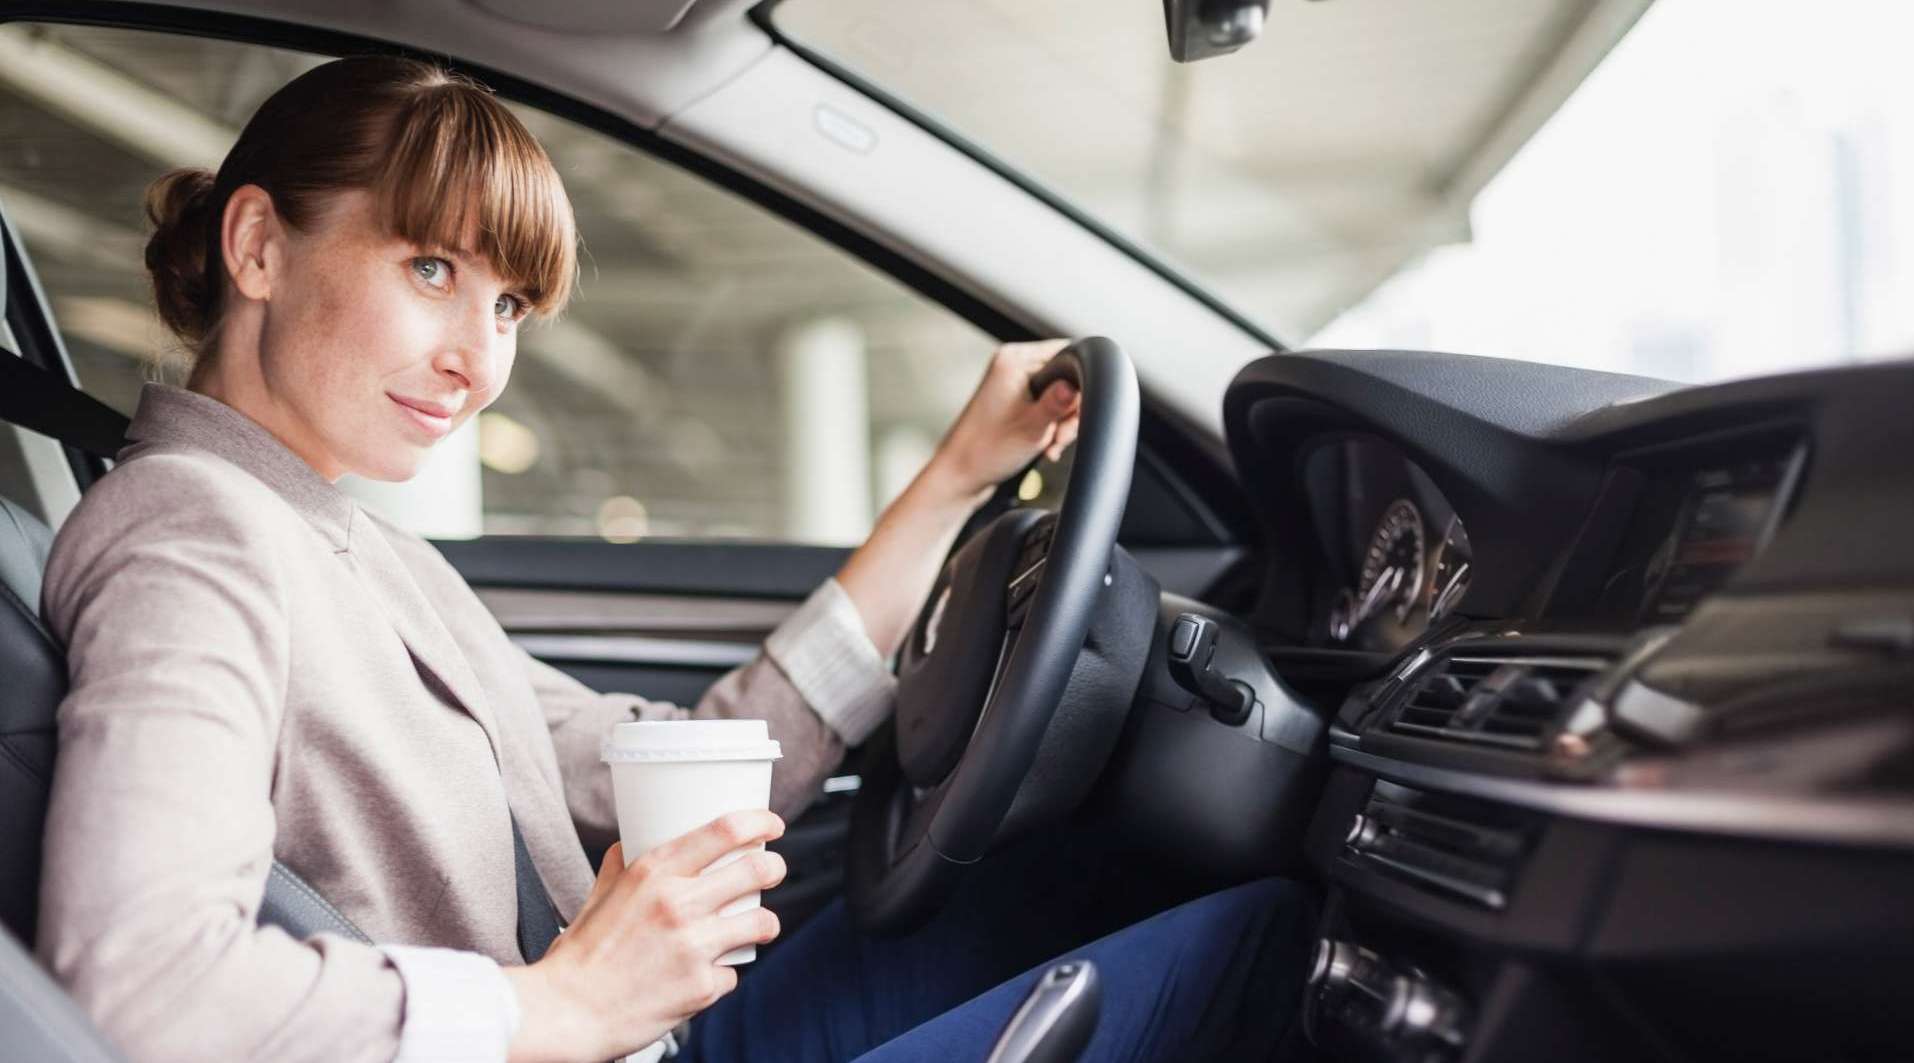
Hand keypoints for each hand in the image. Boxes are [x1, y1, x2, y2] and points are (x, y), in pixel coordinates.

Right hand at [505, 811, 786, 1062]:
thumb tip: (630, 842)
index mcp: (653, 872)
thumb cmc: (579, 955)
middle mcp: (678, 903)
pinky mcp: (702, 986)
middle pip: (758, 869)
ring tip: (757, 925)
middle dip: (775, 867)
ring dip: (765, 923)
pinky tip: (705, 975)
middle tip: (773, 870)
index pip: (725, 830)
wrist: (567, 1013)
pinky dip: (722, 974)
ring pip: (762, 922)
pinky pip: (732, 973)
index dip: (760, 822)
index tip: (771, 825)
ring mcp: (695, 945)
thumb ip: (620, 867)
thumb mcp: (599, 896)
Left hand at [930, 339, 1081, 498]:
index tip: (1073, 414)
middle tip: (1059, 436)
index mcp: (1014, 359)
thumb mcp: (1033, 427)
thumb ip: (1059, 403)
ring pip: (1060, 397)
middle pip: (1066, 378)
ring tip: (1049, 444)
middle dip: (1068, 413)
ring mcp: (1013, 384)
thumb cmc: (985, 451)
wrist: (961, 475)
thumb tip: (1075, 386)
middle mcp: (1012, 366)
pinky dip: (1050, 429)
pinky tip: (1045, 446)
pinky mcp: (1015, 402)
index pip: (1068, 354)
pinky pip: (1047, 408)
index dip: (1078, 385)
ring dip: (1061, 425)